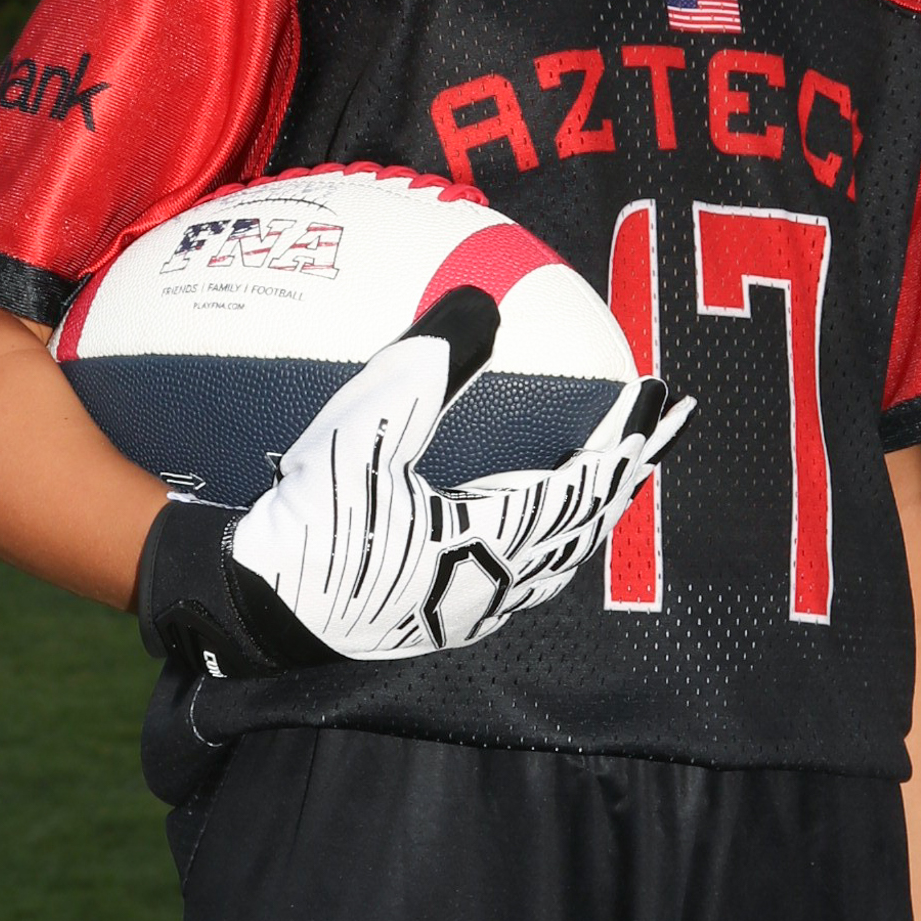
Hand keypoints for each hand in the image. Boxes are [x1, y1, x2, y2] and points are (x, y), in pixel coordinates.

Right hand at [135, 285, 690, 675]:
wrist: (256, 613)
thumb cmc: (310, 524)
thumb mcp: (363, 431)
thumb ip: (425, 367)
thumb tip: (482, 303)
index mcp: (495, 541)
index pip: (589, 482)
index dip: (630, 438)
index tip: (664, 398)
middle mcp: (497, 583)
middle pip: (585, 525)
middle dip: (623, 475)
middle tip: (653, 433)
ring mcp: (468, 608)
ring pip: (554, 558)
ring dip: (587, 510)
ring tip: (604, 474)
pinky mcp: (436, 617)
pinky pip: (516, 573)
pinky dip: (541, 535)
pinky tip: (517, 516)